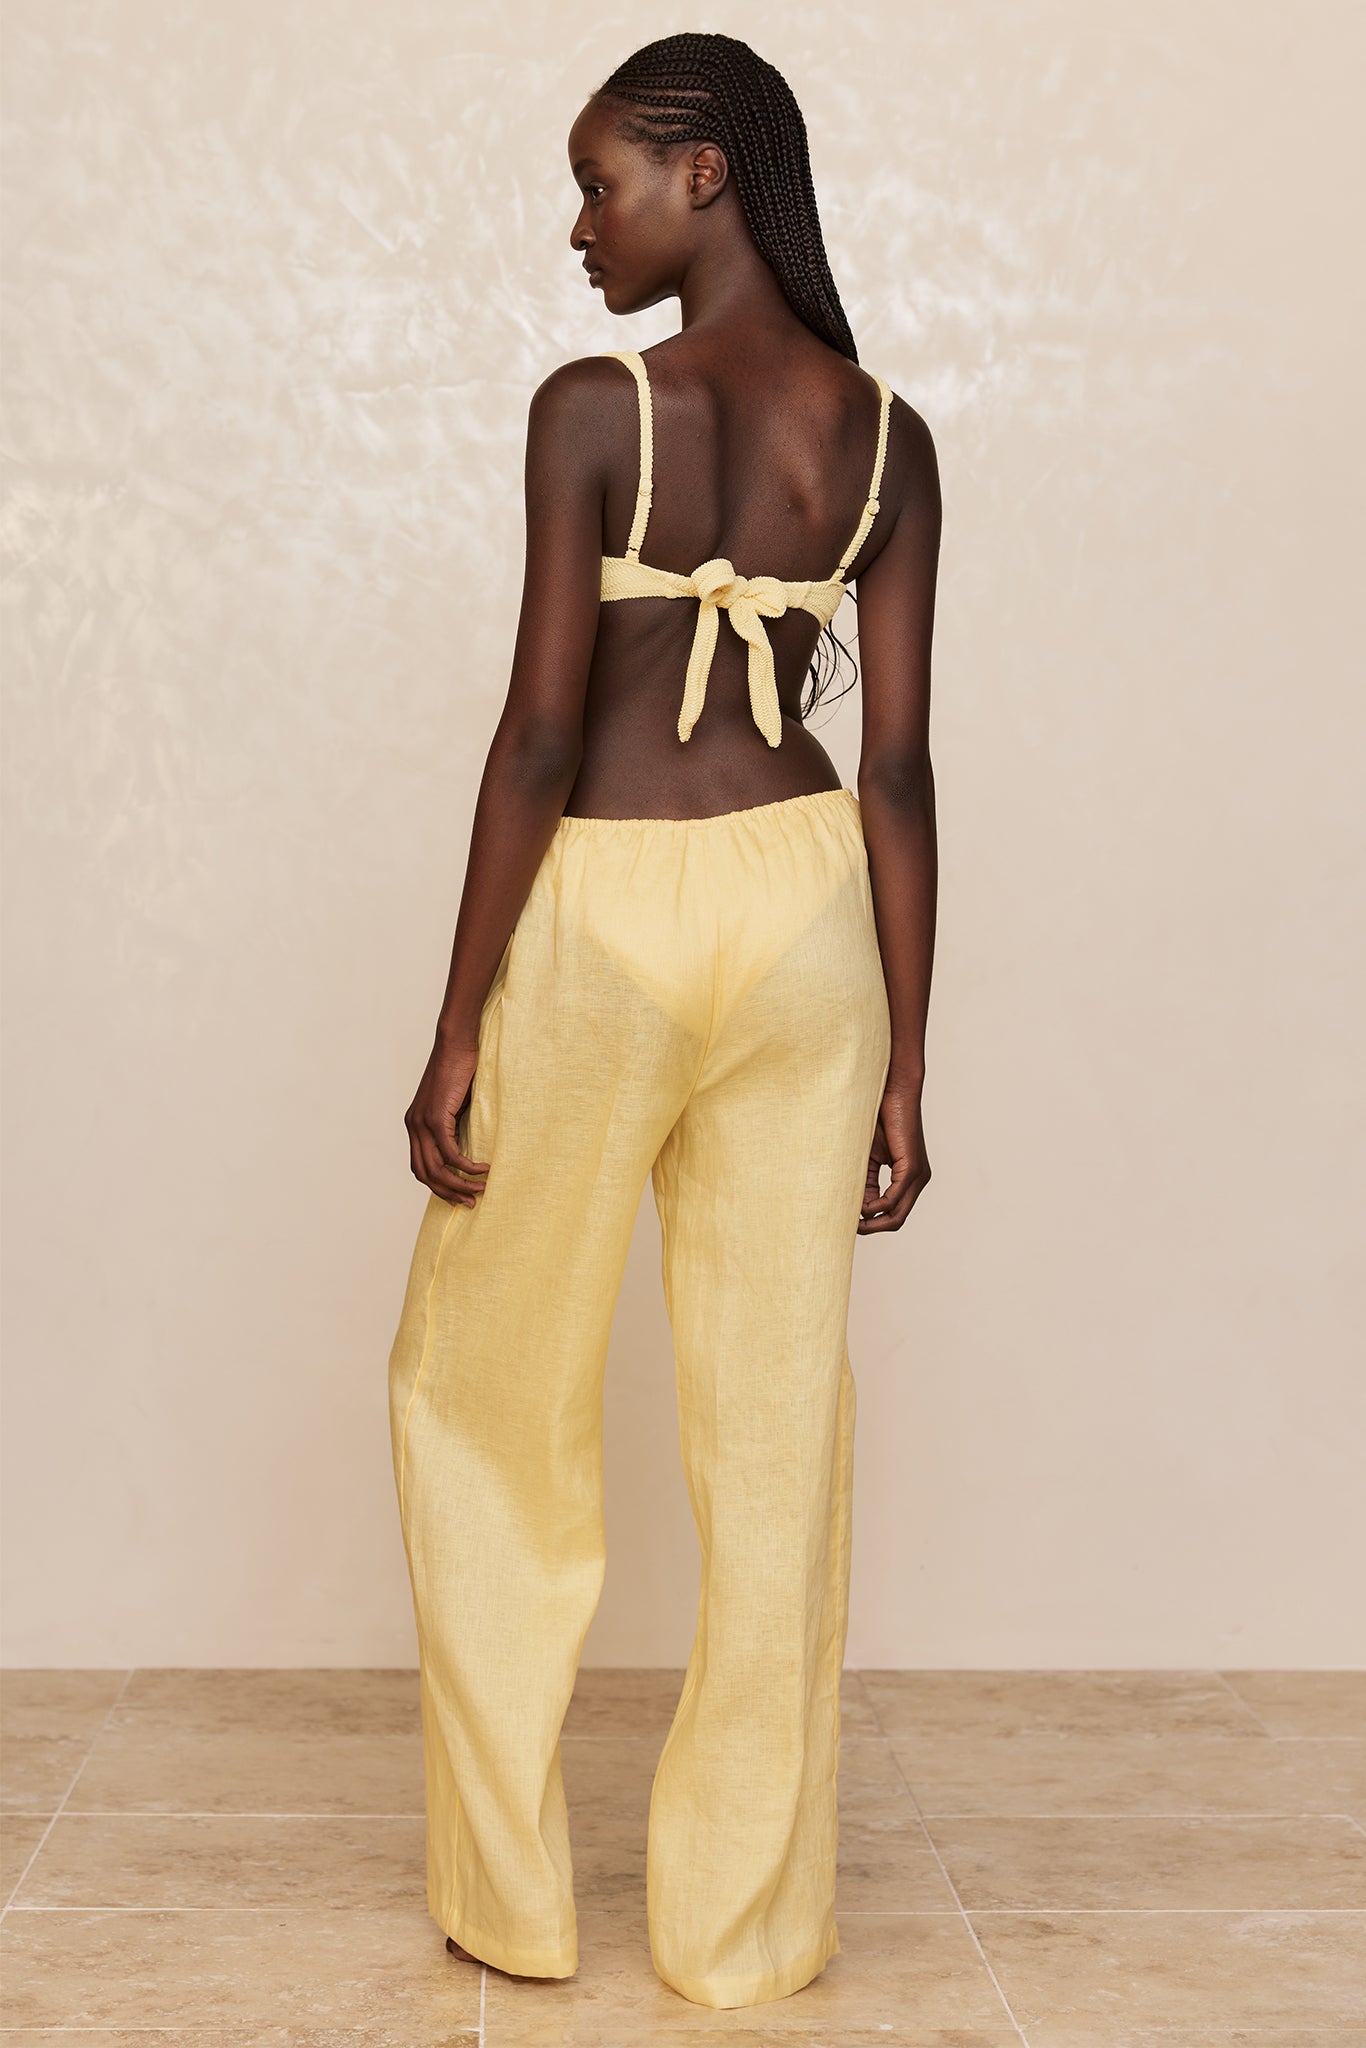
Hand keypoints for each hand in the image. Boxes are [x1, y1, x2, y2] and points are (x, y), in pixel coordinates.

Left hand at [404, 1032, 491, 1207]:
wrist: (457, 1044)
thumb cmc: (461, 1071)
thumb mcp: (455, 1105)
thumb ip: (454, 1127)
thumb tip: (466, 1149)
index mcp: (414, 1125)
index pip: (419, 1167)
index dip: (437, 1185)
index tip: (459, 1194)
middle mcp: (413, 1126)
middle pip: (424, 1174)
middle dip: (447, 1192)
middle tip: (470, 1202)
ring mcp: (421, 1123)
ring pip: (436, 1169)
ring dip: (459, 1184)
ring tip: (481, 1190)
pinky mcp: (436, 1118)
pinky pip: (450, 1154)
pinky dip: (467, 1167)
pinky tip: (483, 1169)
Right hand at [859, 1071, 929, 1233]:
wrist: (894, 1091)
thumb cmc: (879, 1118)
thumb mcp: (869, 1157)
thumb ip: (866, 1181)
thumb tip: (856, 1208)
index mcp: (909, 1178)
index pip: (891, 1211)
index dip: (869, 1220)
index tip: (847, 1220)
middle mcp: (918, 1180)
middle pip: (897, 1220)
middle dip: (871, 1228)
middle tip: (848, 1227)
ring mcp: (918, 1176)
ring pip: (897, 1215)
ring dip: (872, 1222)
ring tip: (851, 1219)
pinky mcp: (912, 1168)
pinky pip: (894, 1199)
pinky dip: (876, 1207)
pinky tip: (861, 1205)